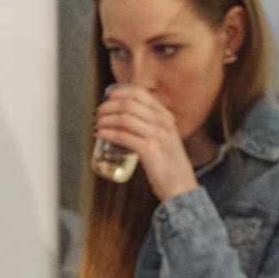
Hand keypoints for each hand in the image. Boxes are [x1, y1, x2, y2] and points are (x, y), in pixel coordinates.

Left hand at [95, 85, 197, 201]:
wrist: (180, 183)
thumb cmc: (168, 162)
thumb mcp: (163, 135)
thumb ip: (149, 124)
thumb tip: (123, 116)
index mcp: (165, 115)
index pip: (140, 93)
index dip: (119, 93)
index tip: (108, 99)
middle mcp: (162, 121)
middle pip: (129, 104)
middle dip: (108, 107)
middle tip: (98, 114)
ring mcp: (157, 135)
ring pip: (125, 118)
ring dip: (106, 119)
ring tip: (98, 124)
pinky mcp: (150, 150)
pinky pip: (123, 136)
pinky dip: (108, 133)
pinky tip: (100, 134)